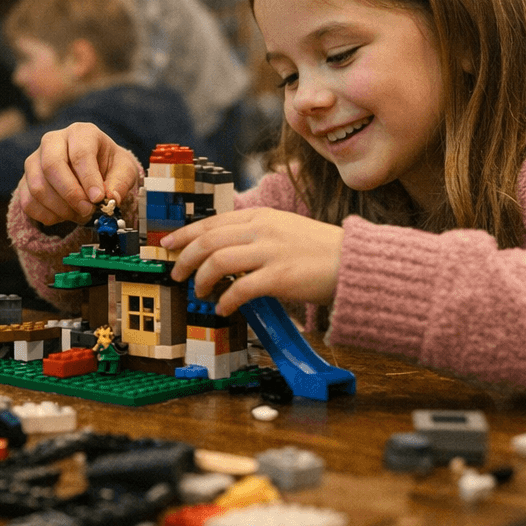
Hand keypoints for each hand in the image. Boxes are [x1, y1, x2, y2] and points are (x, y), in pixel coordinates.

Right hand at [18, 122, 141, 225]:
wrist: (93, 170)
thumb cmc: (109, 166)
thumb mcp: (124, 170)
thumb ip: (120, 183)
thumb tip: (110, 199)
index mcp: (80, 133)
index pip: (80, 153)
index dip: (88, 178)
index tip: (98, 198)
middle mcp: (53, 141)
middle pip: (51, 166)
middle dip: (70, 194)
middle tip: (87, 210)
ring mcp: (34, 160)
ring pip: (38, 187)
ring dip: (60, 208)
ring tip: (80, 214)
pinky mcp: (25, 180)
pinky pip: (28, 202)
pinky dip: (47, 215)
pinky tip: (64, 215)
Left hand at [166, 208, 342, 315]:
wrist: (356, 263)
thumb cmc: (320, 251)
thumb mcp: (284, 230)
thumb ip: (255, 235)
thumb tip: (223, 249)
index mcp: (262, 217)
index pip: (213, 222)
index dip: (186, 234)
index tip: (168, 244)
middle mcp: (263, 230)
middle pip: (208, 240)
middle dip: (185, 257)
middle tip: (176, 273)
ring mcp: (271, 252)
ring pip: (218, 261)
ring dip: (200, 279)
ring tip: (198, 292)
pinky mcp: (280, 277)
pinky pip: (241, 288)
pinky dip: (226, 299)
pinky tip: (223, 308)